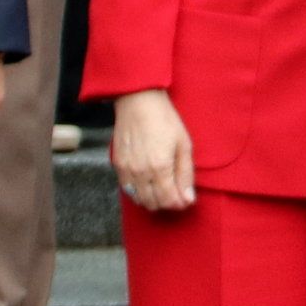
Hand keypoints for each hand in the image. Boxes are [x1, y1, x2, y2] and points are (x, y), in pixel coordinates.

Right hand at [111, 88, 194, 212]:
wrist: (138, 101)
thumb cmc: (165, 120)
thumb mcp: (184, 145)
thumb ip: (186, 174)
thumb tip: (188, 199)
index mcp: (160, 167)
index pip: (169, 200)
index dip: (180, 203)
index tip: (186, 199)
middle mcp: (141, 172)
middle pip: (153, 204)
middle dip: (167, 203)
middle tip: (175, 193)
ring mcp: (126, 170)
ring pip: (139, 199)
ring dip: (152, 200)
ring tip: (162, 188)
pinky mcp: (117, 165)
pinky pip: (127, 189)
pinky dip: (138, 191)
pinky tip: (147, 182)